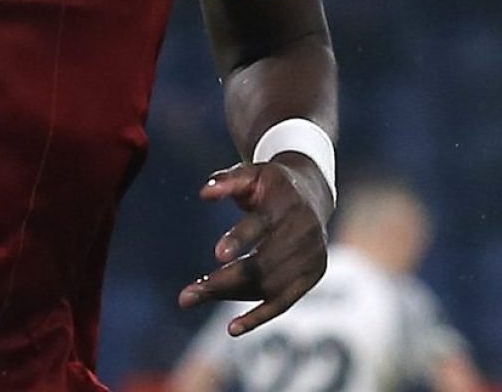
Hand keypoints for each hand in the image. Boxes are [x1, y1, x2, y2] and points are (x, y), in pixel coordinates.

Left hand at [177, 155, 331, 336]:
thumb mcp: (251, 173)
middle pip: (261, 264)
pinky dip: (259, 316)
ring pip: (267, 286)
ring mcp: (312, 257)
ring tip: (195, 296)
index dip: (239, 238)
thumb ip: (227, 181)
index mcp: (286, 203)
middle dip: (223, 280)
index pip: (261, 224)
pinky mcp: (313, 276)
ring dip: (231, 295)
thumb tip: (204, 194)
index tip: (217, 255)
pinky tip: (233, 328)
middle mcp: (303, 233)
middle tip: (188, 294)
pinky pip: (284, 302)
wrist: (313, 193)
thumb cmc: (271, 183)